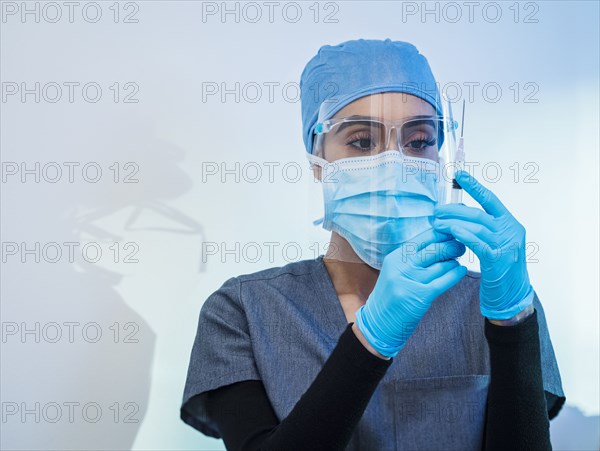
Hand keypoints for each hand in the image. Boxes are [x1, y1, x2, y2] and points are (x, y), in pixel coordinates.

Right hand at [354, 228, 466, 357]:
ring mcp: (410, 281)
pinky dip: (455, 274)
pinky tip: (461, 270)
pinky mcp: (419, 296)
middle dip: (451, 244)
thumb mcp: (395, 272)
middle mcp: (401, 267)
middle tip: (461, 243)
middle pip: (433, 249)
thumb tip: (437, 242)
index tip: (452, 231)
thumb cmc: (391, 296)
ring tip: (459, 258)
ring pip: (441, 265)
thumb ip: (412, 258)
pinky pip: (443, 281)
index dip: (440, 233)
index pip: (422, 239)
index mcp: (395, 257)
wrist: (379, 324)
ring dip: (454, 260)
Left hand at [432, 170, 533, 320]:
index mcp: (510, 224)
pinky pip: (479, 243)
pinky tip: (451, 232)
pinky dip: (464, 235)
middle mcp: (511, 231)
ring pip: (477, 226)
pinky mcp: (498, 260)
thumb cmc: (499, 270)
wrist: (512, 297)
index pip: (490, 200)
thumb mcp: (494, 245)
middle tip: (436, 211)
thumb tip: (457, 216)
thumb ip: (481, 230)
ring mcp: (507, 246)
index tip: (458, 175)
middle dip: (454, 210)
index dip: (474, 186)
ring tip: (436, 223)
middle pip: (479, 213)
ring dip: (453, 222)